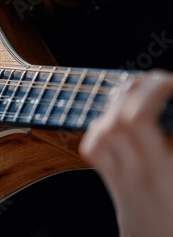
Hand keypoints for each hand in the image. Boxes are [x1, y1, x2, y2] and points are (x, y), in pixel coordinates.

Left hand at [79, 72, 172, 236]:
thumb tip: (168, 110)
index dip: (151, 93)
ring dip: (118, 104)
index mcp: (161, 171)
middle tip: (157, 79)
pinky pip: (94, 147)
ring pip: (101, 132)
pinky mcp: (112, 179)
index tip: (169, 81)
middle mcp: (135, 172)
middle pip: (117, 121)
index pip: (138, 121)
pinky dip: (103, 125)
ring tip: (139, 93)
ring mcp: (119, 176)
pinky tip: (120, 118)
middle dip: (135, 90)